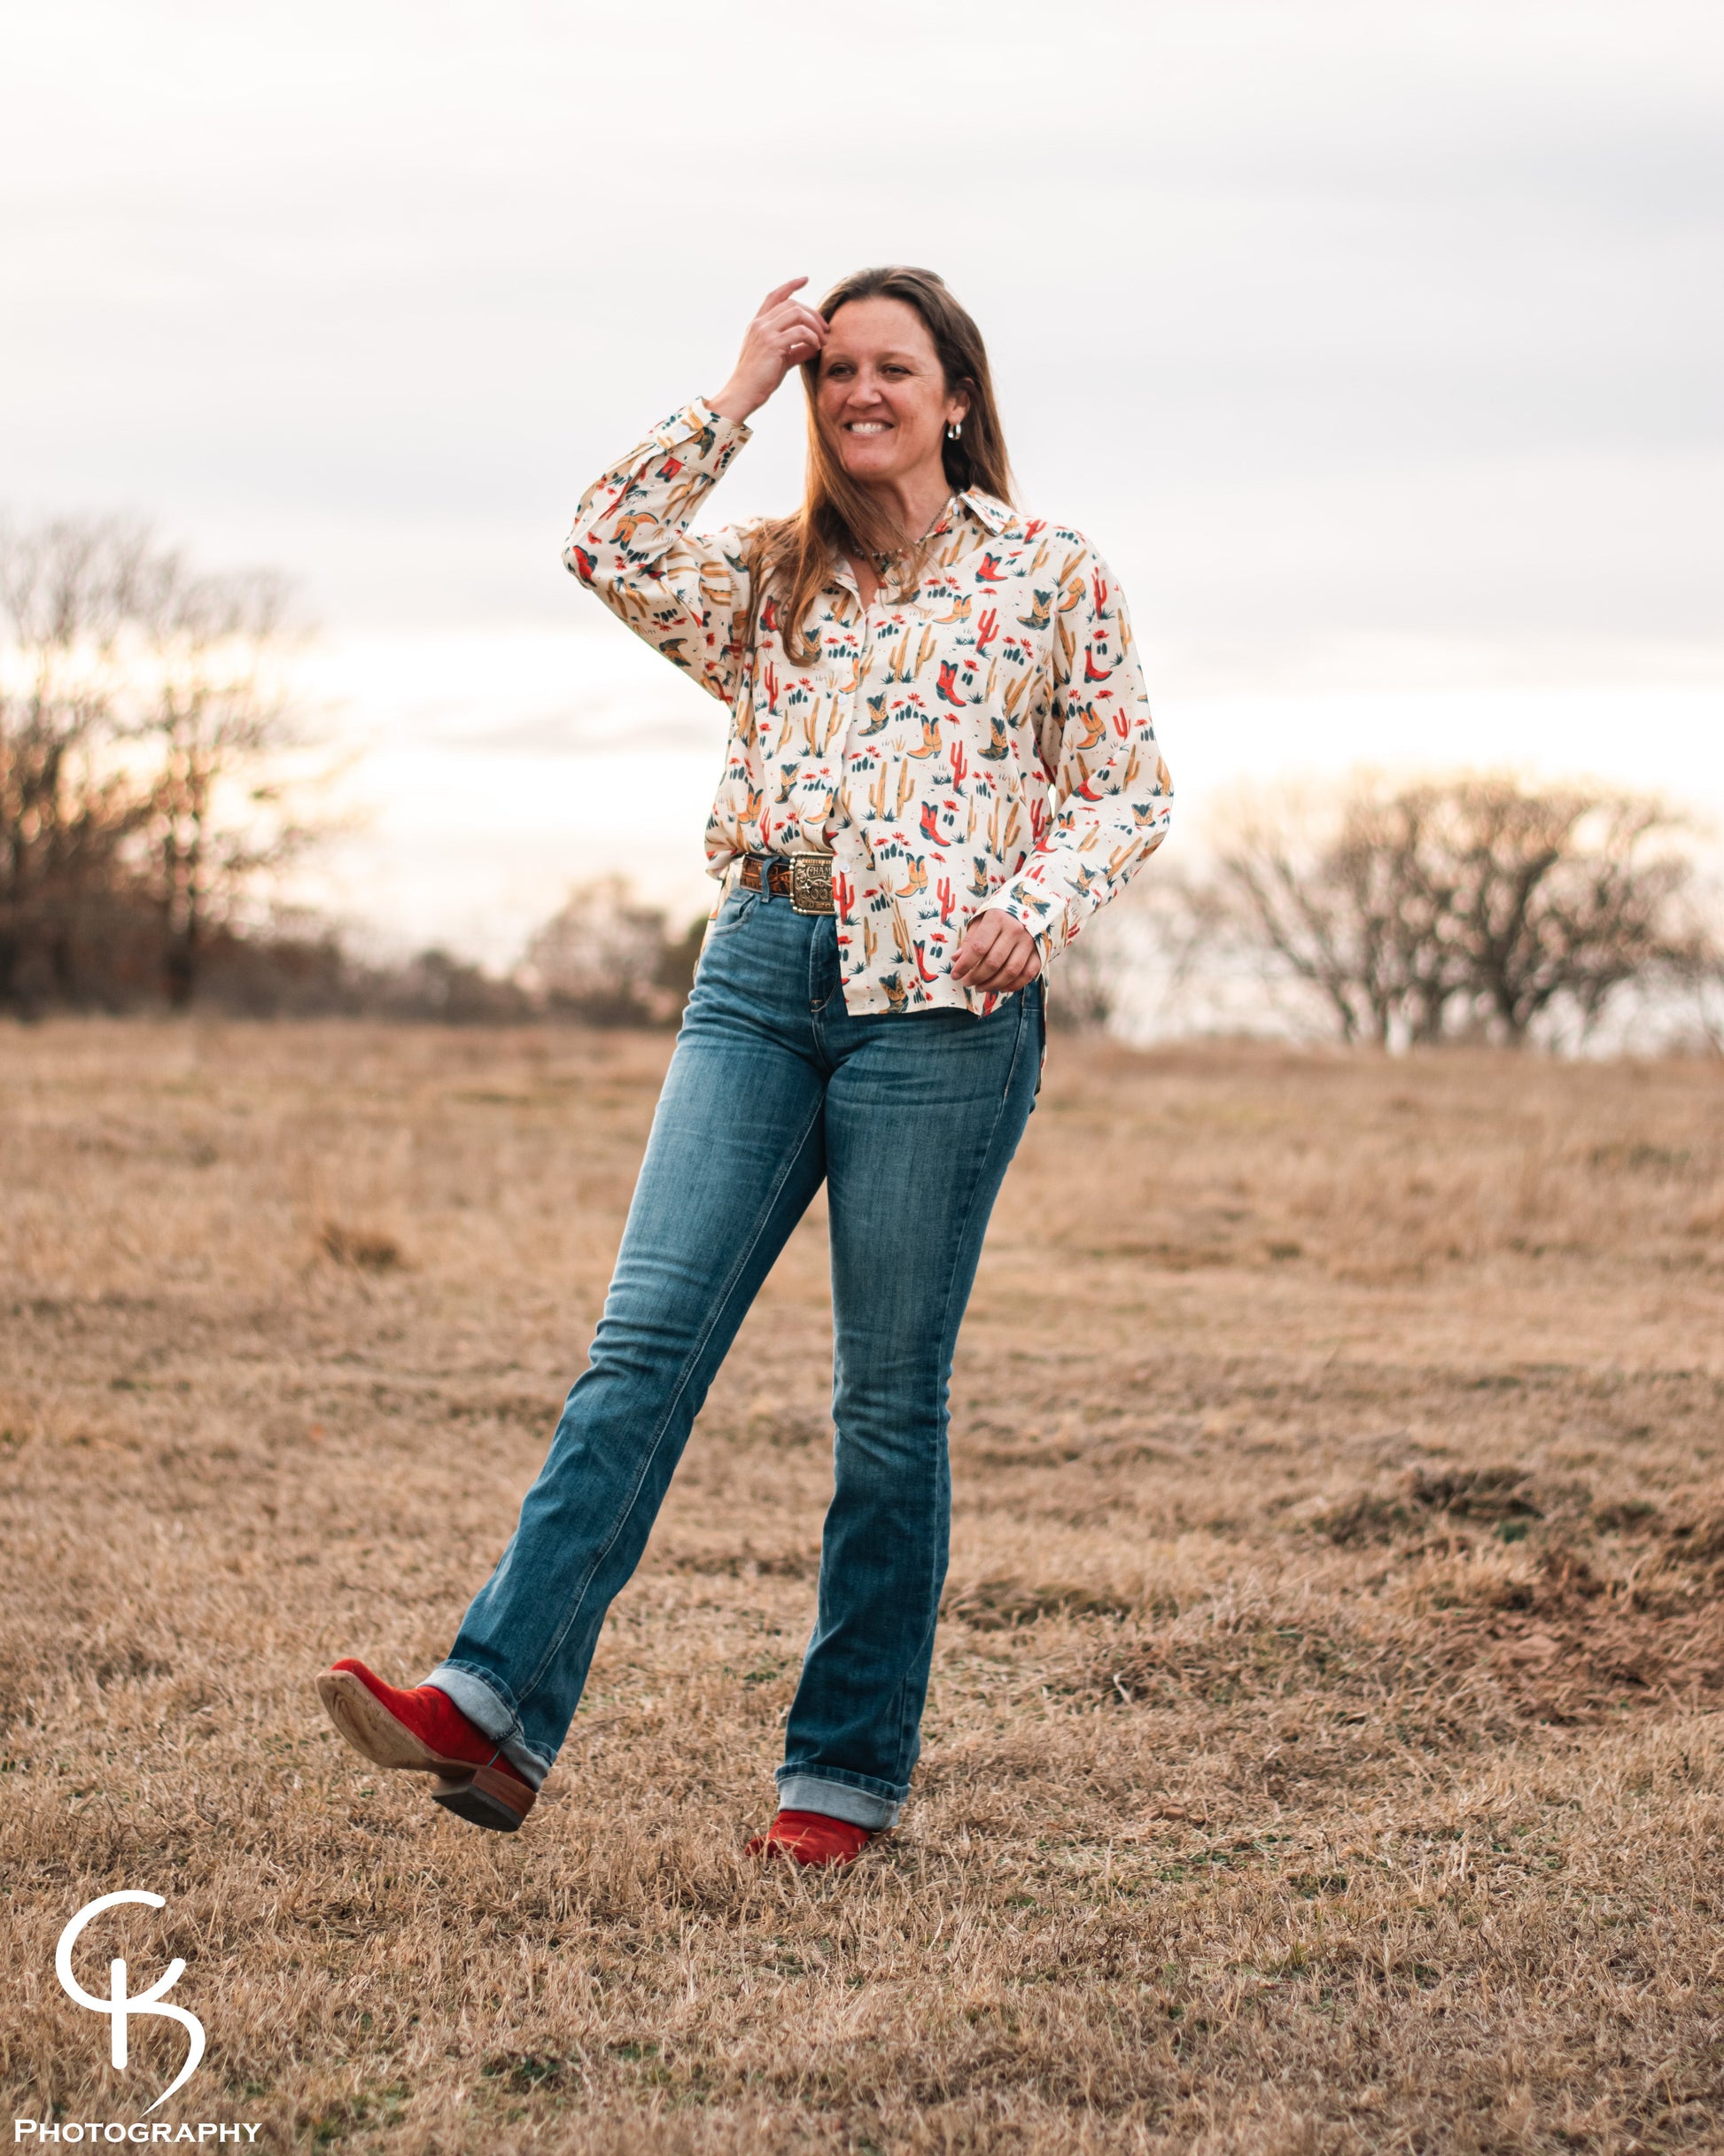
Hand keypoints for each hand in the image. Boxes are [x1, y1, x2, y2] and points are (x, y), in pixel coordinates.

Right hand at [708, 277, 828, 422]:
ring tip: (823, 340)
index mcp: (758, 324)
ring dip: (815, 325)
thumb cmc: (760, 380)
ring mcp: (764, 332)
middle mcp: (759, 324)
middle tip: (825, 329)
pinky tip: (817, 347)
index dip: (790, 285)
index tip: (805, 279)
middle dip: (813, 313)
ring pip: (797, 313)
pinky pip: (799, 332)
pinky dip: (812, 337)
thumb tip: (814, 347)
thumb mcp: (780, 361)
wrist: (743, 394)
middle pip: (792, 304)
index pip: (774, 296)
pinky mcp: (772, 344)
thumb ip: (796, 350)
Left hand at [951, 912, 1041, 994]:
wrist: (1033, 906)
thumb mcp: (982, 920)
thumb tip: (956, 959)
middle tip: (967, 983)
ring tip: (980, 987)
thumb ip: (970, 939)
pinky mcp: (1040, 951)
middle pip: (993, 962)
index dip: (964, 965)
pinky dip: (1014, 985)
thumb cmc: (1001, 914)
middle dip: (976, 977)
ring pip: (1010, 972)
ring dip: (993, 984)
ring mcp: (1030, 941)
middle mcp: (1015, 929)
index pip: (978, 948)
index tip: (955, 975)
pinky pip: (1027, 974)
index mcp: (997, 919)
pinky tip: (1002, 988)